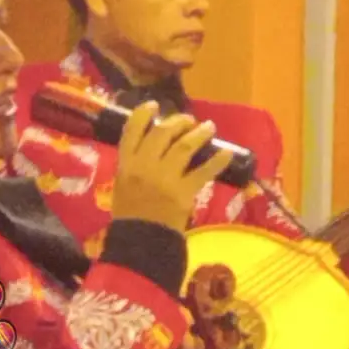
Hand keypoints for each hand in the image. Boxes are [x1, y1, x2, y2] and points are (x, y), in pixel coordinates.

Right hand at [112, 101, 233, 231]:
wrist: (141, 242)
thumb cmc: (129, 216)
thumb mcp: (122, 186)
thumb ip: (134, 165)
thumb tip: (153, 145)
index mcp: (125, 166)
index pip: (132, 130)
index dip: (144, 114)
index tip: (154, 106)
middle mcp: (144, 167)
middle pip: (163, 132)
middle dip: (178, 122)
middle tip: (189, 121)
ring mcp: (165, 179)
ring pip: (185, 146)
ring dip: (199, 133)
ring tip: (209, 127)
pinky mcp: (184, 192)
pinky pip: (204, 170)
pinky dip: (218, 160)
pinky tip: (227, 152)